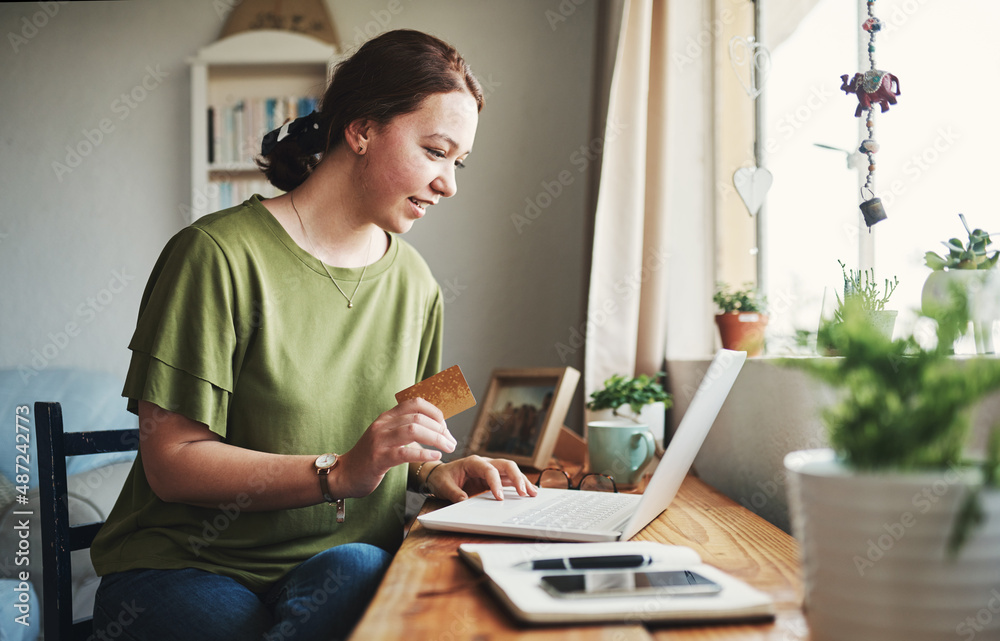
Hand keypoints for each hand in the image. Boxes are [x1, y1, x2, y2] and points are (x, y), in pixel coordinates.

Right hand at [336, 398, 456, 498]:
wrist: (344, 475)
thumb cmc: (371, 458)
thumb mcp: (387, 437)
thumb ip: (405, 430)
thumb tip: (435, 428)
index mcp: (387, 417)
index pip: (415, 403)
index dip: (435, 412)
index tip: (445, 426)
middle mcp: (383, 425)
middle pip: (418, 417)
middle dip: (440, 428)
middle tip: (451, 441)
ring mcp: (379, 441)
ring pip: (413, 430)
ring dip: (436, 438)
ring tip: (448, 448)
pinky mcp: (378, 458)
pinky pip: (405, 452)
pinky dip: (424, 453)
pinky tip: (435, 457)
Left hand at [425, 455, 538, 502]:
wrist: (439, 475)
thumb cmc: (442, 478)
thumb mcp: (444, 486)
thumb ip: (454, 493)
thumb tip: (464, 501)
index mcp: (473, 462)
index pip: (490, 470)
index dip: (496, 483)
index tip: (500, 498)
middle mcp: (485, 463)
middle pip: (506, 466)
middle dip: (517, 478)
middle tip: (525, 493)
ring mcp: (491, 470)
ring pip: (511, 472)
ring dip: (522, 481)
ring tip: (533, 493)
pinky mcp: (493, 478)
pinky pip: (508, 480)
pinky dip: (518, 485)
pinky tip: (527, 492)